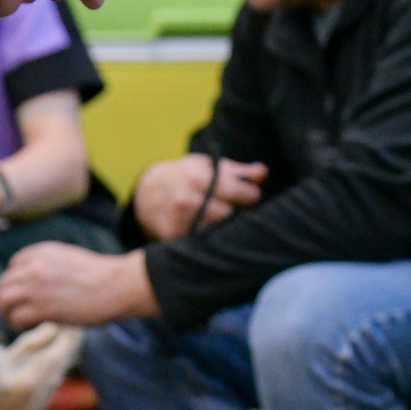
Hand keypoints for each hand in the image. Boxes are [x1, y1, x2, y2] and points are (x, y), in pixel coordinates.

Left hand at [0, 243, 156, 328]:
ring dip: (6, 313)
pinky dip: (18, 324)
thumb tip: (44, 286)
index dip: (15, 280)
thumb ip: (51, 267)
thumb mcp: (70, 259)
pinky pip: (16, 317)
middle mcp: (32, 267)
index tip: (22, 292)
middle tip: (13, 311)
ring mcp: (34, 287)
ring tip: (15, 321)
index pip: (13, 264)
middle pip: (4, 283)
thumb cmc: (102, 276)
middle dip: (6, 298)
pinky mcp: (41, 308)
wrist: (116, 285)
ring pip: (4, 300)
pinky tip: (29, 327)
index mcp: (41, 252)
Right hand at [132, 154, 265, 241]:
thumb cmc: (186, 176)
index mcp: (198, 178)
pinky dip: (208, 238)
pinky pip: (202, 243)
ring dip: (223, 227)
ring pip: (217, 231)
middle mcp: (186, 200)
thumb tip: (263, 173)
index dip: (250, 196)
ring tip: (219, 218)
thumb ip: (239, 171)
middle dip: (236, 213)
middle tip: (233, 209)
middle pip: (230, 215)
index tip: (250, 196)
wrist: (147, 192)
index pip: (239, 193)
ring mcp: (178, 221)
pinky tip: (206, 229)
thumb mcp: (209, 166)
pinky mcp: (173, 237)